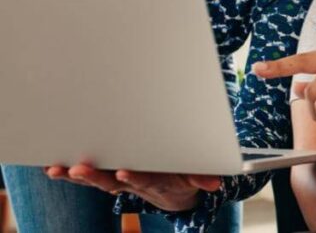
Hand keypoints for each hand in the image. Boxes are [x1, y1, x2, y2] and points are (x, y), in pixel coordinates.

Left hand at [45, 163, 220, 211]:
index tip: (124, 174)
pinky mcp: (107, 177)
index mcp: (155, 180)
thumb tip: (215, 183)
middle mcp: (132, 183)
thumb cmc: (182, 177)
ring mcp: (117, 182)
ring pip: (95, 180)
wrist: (171, 194)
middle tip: (79, 170)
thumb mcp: (195, 178)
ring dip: (76, 176)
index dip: (134, 178)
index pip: (145, 180)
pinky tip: (52, 167)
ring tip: (58, 170)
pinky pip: (86, 177)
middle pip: (112, 182)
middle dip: (95, 176)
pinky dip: (68, 173)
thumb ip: (203, 178)